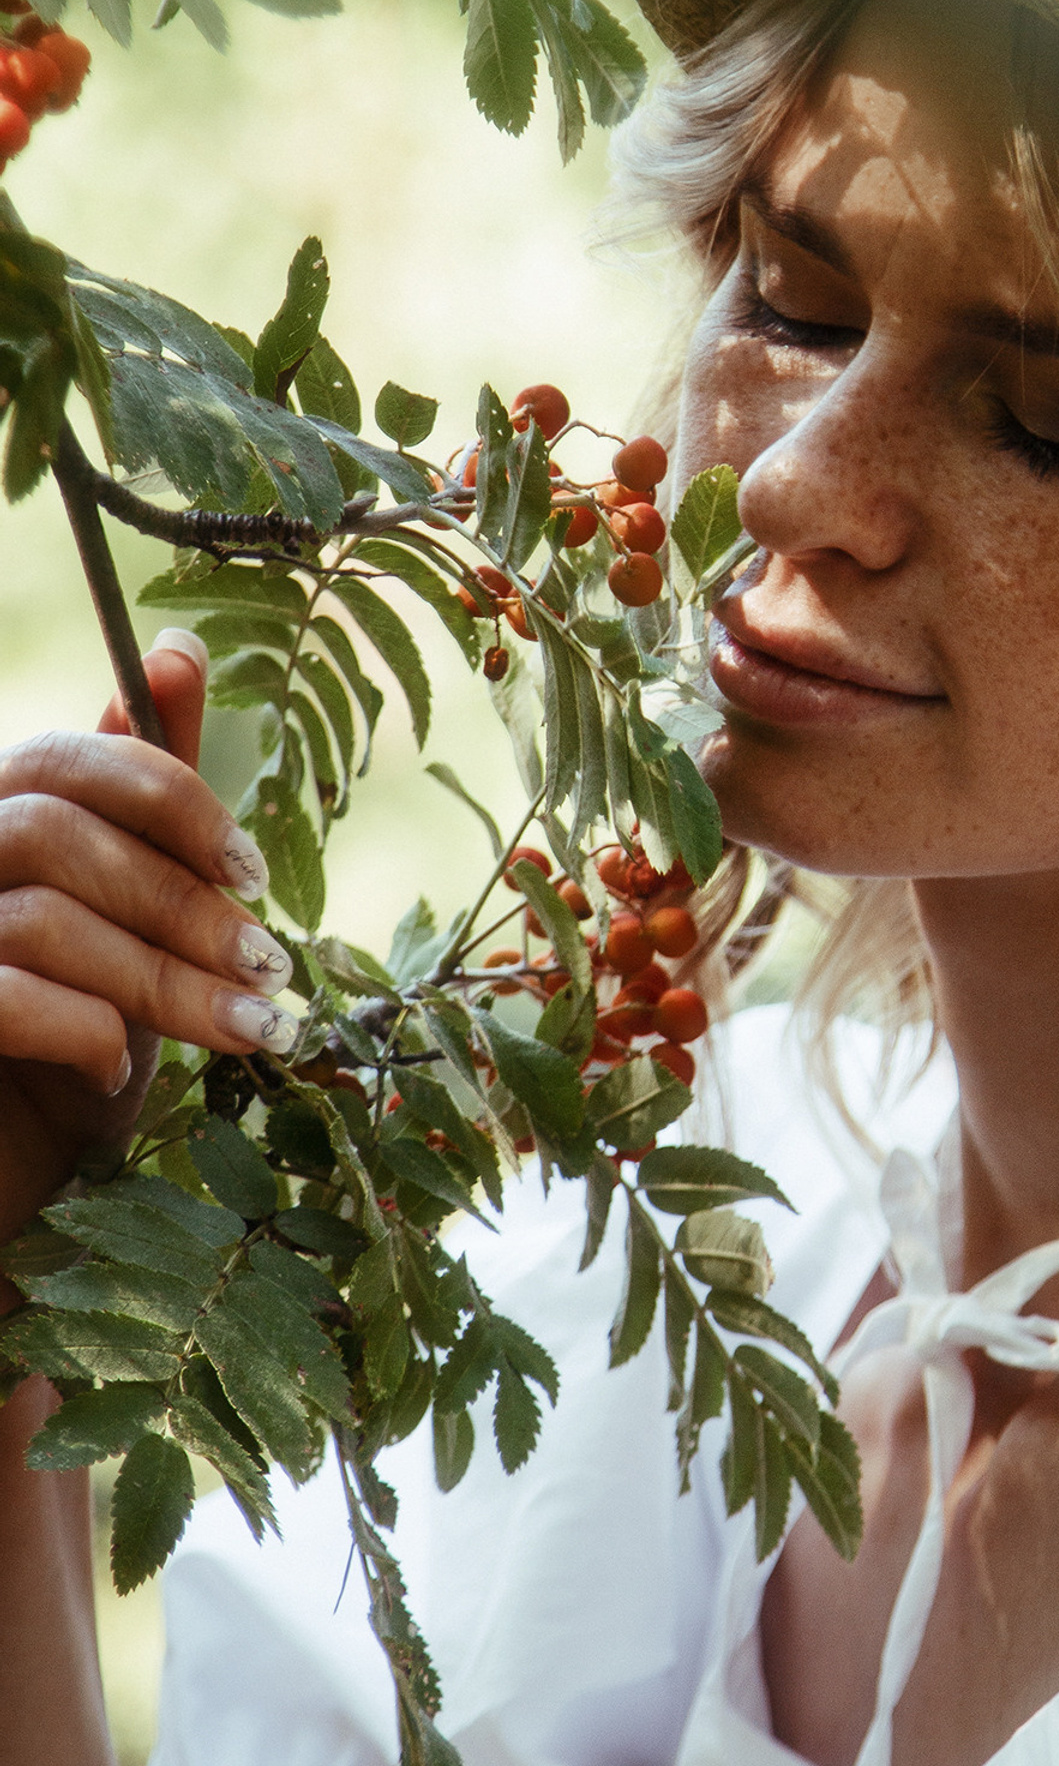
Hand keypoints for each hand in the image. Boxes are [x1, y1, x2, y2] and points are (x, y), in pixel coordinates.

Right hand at [0, 630, 299, 1267]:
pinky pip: (1, 992)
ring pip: (42, 918)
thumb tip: (177, 652)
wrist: (9, 1169)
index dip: (170, 802)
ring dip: (164, 979)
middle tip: (269, 968)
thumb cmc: (78, 1036)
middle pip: (57, 837)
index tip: (251, 872)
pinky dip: (82, 1028)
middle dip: (184, 906)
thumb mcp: (135, 915)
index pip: (64, 759)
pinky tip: (119, 1066)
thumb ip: (151, 800)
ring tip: (246, 1029)